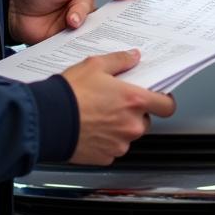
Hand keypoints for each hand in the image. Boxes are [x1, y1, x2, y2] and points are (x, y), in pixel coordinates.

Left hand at [8, 0, 134, 45]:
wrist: (10, 7)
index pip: (112, 2)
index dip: (124, 6)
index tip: (139, 11)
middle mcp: (83, 14)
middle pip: (103, 21)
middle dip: (103, 21)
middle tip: (97, 17)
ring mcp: (73, 31)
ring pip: (90, 35)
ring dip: (81, 29)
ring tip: (70, 22)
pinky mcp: (63, 46)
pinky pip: (76, 47)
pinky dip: (76, 45)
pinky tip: (74, 42)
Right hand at [62, 50, 176, 164]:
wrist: (48, 120)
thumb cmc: (70, 93)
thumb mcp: (95, 65)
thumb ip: (119, 60)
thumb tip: (133, 57)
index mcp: (133, 100)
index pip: (166, 106)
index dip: (164, 101)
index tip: (158, 98)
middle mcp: (131, 125)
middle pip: (145, 120)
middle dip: (134, 113)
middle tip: (116, 103)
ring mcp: (119, 144)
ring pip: (128, 135)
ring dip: (120, 127)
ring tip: (99, 115)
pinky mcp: (106, 157)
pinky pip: (113, 148)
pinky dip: (106, 140)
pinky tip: (91, 128)